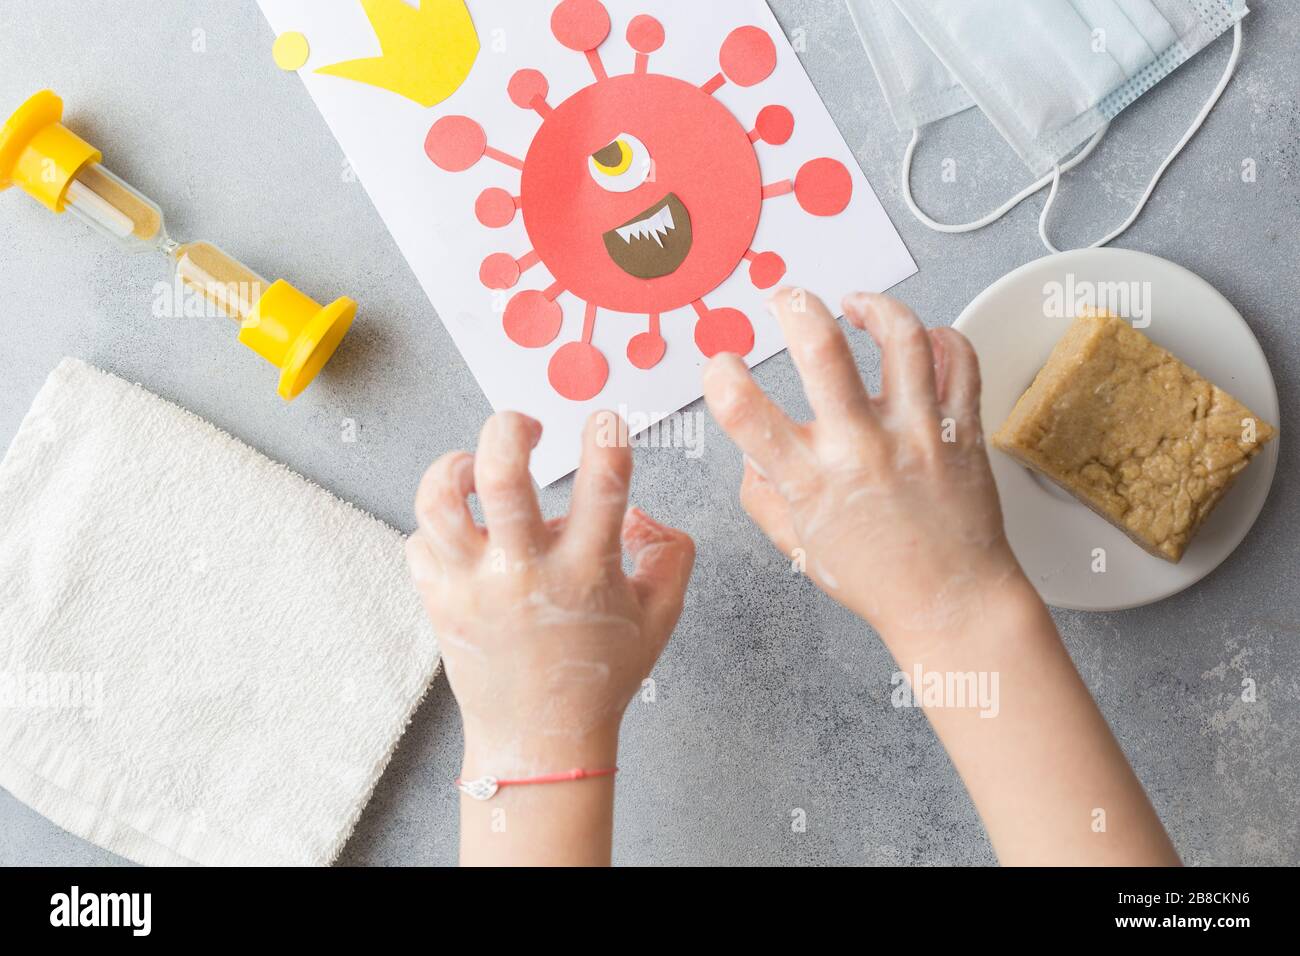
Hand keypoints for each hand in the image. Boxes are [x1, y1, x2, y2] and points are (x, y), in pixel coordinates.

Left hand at [406, 411, 694, 777]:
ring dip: (456, 466)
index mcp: (586, 571)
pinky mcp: (438, 600)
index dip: (607, 435)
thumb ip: (670, 554)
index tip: (604, 419)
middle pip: (501, 475)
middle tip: (526, 428)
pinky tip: (466, 533)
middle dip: (511, 428)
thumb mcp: (660, 617)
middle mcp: (525, 572)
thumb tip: (641, 513)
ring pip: (439, 500)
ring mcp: (473, 586)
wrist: (539, 741)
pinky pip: (418, 539)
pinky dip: (439, 525)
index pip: (603, 482)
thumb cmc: (599, 677)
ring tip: (476, 467)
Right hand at [703, 289, 1023, 651]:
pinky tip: (920, 340)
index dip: (720, 376)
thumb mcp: (798, 546)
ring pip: (901, 337)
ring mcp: (916, 435)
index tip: (721, 366)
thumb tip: (749, 450)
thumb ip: (763, 494)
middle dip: (793, 305)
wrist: (952, 603)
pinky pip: (959, 360)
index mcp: (811, 481)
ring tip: (856, 305)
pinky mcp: (961, 431)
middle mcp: (861, 449)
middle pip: (822, 349)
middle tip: (785, 299)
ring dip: (873, 306)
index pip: (745, 412)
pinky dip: (941, 337)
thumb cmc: (878, 580)